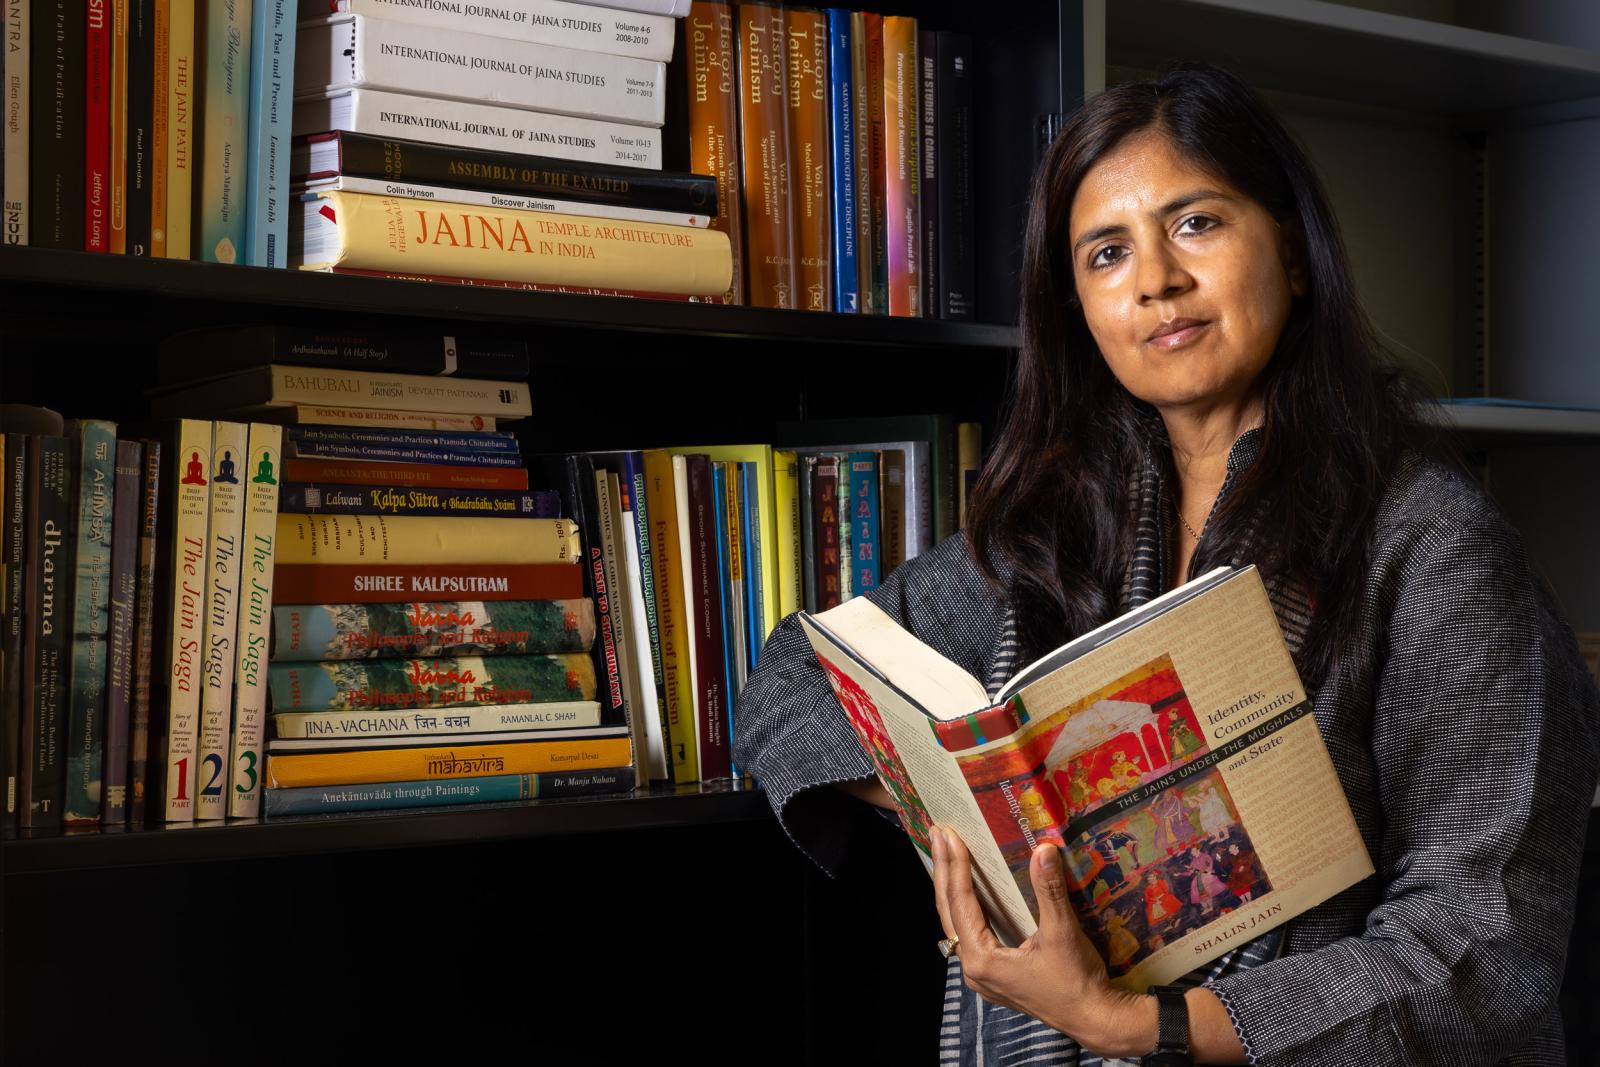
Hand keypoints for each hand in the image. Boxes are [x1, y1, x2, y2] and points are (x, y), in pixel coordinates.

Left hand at [931, 825, 1153, 1056]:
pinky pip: (970, 933)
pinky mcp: (994, 974)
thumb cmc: (1076, 981)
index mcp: (982, 960)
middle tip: (938, 834)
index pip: (961, 903)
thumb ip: (1049, 891)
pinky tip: (967, 889)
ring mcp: (982, 974)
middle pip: (950, 912)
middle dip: (944, 871)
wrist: (1093, 1018)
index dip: (955, 866)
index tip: (949, 835)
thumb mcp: (1062, 933)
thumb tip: (1043, 850)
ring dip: (951, 888)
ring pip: (957, 923)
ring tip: (945, 855)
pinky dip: (966, 907)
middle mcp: (974, 969)